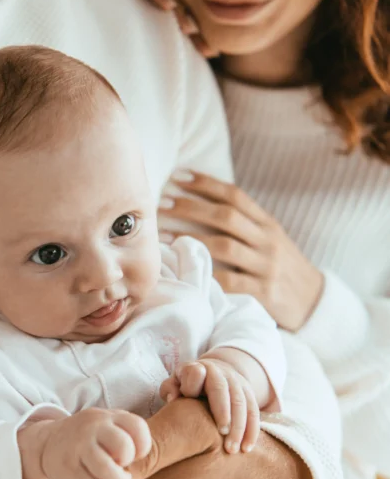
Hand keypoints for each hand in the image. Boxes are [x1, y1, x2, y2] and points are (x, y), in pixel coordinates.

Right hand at [23, 409, 151, 478]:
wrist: (49, 443)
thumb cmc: (90, 438)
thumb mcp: (107, 425)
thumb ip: (127, 434)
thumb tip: (147, 459)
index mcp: (108, 416)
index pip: (138, 426)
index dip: (143, 446)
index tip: (135, 454)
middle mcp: (92, 427)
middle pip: (124, 447)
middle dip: (128, 464)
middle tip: (121, 467)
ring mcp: (78, 447)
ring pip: (109, 472)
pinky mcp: (68, 468)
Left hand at [160, 357, 260, 454]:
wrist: (214, 372)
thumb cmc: (187, 384)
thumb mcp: (175, 383)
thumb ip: (170, 389)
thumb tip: (173, 398)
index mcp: (198, 368)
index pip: (196, 373)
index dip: (193, 385)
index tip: (189, 398)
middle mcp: (219, 373)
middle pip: (222, 390)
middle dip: (224, 412)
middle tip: (222, 434)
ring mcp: (236, 382)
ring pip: (241, 403)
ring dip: (239, 427)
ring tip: (232, 449)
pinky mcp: (249, 393)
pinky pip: (254, 412)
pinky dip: (252, 431)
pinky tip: (246, 447)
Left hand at [161, 171, 324, 331]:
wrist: (315, 302)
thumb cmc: (282, 268)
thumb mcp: (270, 239)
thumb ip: (244, 224)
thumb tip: (199, 204)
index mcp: (267, 224)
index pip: (235, 196)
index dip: (206, 184)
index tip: (179, 176)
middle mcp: (267, 241)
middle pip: (226, 217)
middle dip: (190, 208)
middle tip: (162, 204)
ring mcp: (266, 267)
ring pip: (224, 247)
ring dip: (190, 240)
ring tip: (163, 237)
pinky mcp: (264, 294)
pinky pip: (230, 283)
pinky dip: (206, 277)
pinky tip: (184, 272)